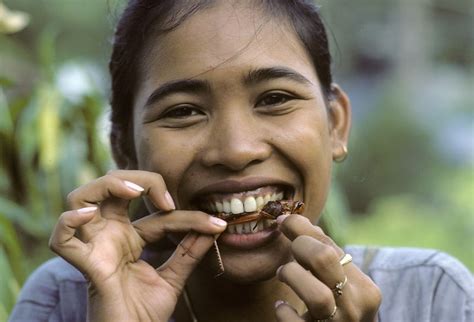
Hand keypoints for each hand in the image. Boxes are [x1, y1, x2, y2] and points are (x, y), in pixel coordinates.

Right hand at [49, 170, 226, 321]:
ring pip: (80, 198)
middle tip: (167, 199)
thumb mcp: (175, 276)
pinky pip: (62, 240)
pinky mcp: (87, 265)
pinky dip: (68, 222)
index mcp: (128, 236)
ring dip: (106, 186)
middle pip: (110, 187)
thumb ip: (191, 252)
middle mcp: (109, 235)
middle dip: (138, 178)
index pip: (157, 212)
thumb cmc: (146, 312)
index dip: (187, 215)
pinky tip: (89, 214)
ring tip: (134, 192)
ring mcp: (96, 247)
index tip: (216, 224)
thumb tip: (216, 227)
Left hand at [274, 215, 380, 321]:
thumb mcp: (344, 286)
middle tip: (289, 249)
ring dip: (292, 276)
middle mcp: (357, 307)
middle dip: (299, 246)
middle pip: (324, 260)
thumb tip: (299, 222)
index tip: (282, 220)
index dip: (301, 228)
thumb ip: (327, 256)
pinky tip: (281, 307)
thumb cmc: (341, 313)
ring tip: (284, 274)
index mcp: (365, 288)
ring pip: (316, 294)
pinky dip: (284, 312)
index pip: (331, 246)